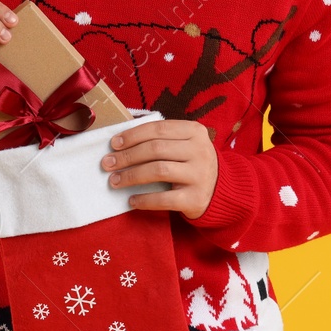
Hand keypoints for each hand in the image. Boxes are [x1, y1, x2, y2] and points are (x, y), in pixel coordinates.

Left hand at [100, 117, 218, 220]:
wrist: (222, 191)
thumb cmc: (192, 163)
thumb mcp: (184, 144)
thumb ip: (160, 139)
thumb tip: (120, 143)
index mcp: (194, 132)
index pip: (158, 129)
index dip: (132, 135)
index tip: (113, 144)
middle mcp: (199, 151)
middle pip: (155, 149)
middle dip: (127, 156)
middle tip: (107, 163)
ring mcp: (199, 175)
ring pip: (158, 171)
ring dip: (131, 176)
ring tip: (114, 181)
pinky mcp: (196, 198)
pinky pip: (164, 199)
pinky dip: (144, 200)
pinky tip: (131, 200)